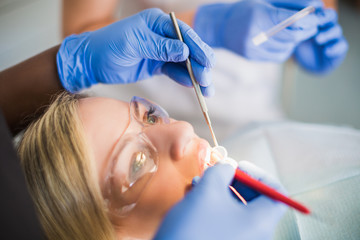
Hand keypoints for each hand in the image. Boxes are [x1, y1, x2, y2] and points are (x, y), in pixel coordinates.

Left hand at [57, 8, 214, 95]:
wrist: (92, 62)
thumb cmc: (108, 47)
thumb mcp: (134, 44)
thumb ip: (159, 47)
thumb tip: (185, 51)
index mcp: (156, 23)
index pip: (183, 34)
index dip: (198, 47)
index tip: (209, 61)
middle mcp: (161, 35)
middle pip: (188, 48)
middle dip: (200, 64)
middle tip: (208, 79)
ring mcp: (160, 51)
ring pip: (183, 62)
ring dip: (195, 74)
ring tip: (206, 88)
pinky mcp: (156, 64)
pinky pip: (174, 71)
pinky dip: (184, 78)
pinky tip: (193, 86)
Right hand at [154, 162, 286, 239]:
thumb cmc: (194, 228)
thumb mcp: (208, 190)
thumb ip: (221, 171)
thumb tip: (226, 169)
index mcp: (260, 222)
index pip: (277, 193)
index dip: (259, 175)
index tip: (238, 167)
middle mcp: (255, 234)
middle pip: (257, 200)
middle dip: (236, 181)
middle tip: (218, 174)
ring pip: (238, 209)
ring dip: (221, 192)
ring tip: (201, 183)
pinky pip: (227, 221)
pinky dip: (215, 206)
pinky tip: (196, 198)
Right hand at [193, 0, 319, 61]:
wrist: (221, 27)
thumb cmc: (246, 10)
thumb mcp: (265, 2)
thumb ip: (289, 5)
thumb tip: (316, 7)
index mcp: (259, 15)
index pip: (290, 20)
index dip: (307, 20)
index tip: (315, 18)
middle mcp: (255, 33)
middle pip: (291, 36)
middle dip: (305, 31)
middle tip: (311, 26)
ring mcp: (253, 48)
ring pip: (287, 47)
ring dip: (295, 40)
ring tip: (292, 32)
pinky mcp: (253, 57)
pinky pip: (279, 56)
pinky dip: (286, 49)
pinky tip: (282, 42)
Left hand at [266, 0, 347, 73]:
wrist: (309, 64)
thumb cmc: (300, 47)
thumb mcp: (291, 37)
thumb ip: (287, 31)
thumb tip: (277, 25)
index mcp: (315, 20)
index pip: (318, 9)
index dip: (315, 8)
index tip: (311, 9)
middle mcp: (325, 26)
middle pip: (330, 16)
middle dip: (323, 18)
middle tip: (316, 22)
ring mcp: (332, 38)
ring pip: (336, 30)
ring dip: (328, 33)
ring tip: (318, 39)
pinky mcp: (337, 50)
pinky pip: (341, 46)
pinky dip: (335, 48)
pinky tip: (328, 51)